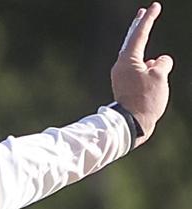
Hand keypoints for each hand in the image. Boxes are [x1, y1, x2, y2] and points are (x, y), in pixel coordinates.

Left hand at [111, 2, 172, 146]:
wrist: (131, 124)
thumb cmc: (145, 100)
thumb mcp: (160, 77)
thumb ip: (162, 64)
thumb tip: (158, 61)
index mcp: (127, 60)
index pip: (139, 34)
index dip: (148, 19)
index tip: (154, 6)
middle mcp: (120, 67)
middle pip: (131, 42)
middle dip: (139, 27)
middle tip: (142, 13)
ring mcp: (121, 77)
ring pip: (137, 60)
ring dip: (148, 59)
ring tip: (157, 72)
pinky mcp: (123, 87)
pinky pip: (137, 72)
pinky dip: (146, 70)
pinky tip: (152, 79)